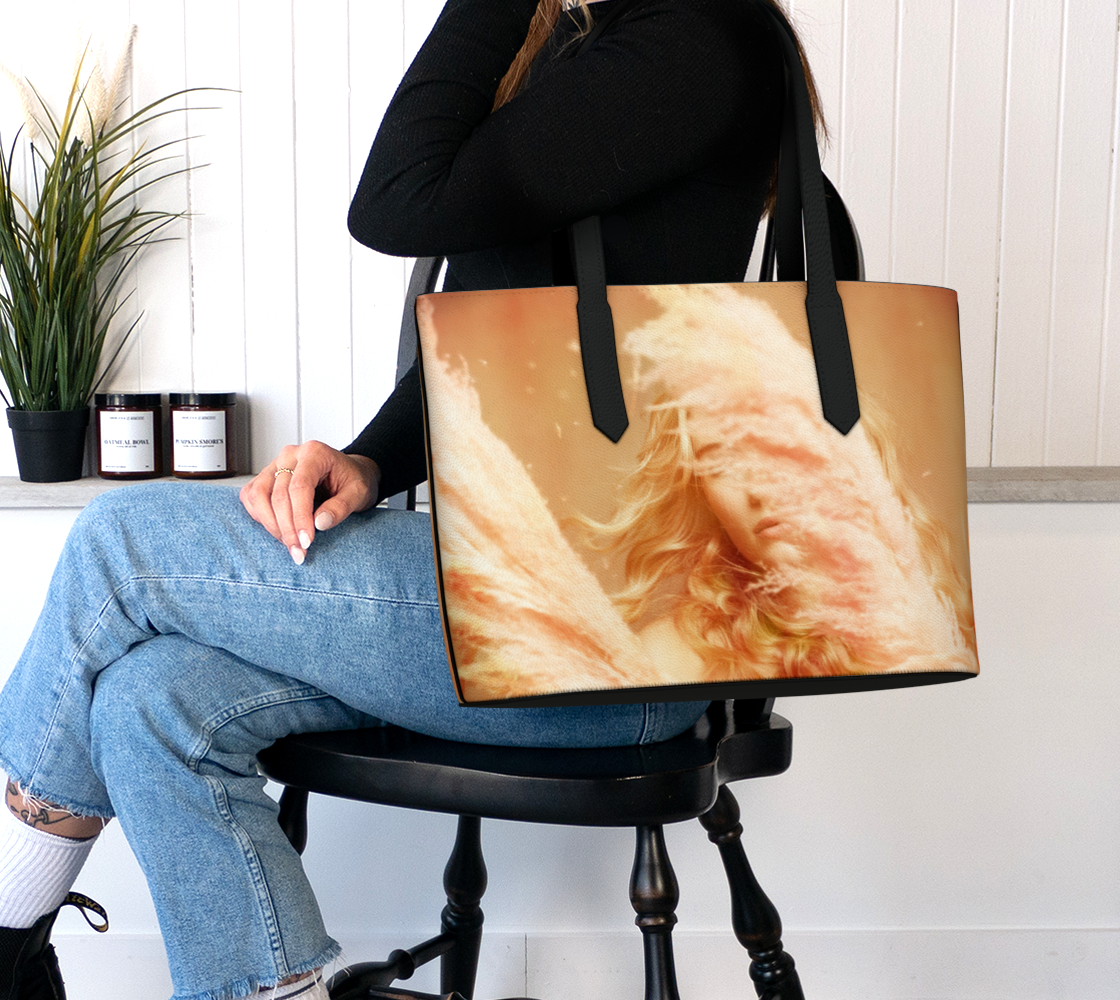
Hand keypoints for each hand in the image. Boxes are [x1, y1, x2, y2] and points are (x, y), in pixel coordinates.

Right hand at [240, 441, 380, 563]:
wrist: (348, 474)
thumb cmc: (353, 481)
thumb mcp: (359, 493)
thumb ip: (341, 507)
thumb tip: (319, 523)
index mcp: (314, 453)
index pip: (300, 487)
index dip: (300, 517)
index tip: (306, 542)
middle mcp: (290, 455)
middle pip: (278, 495)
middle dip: (287, 529)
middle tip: (299, 552)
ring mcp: (274, 465)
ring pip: (258, 496)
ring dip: (271, 525)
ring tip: (290, 545)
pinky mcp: (266, 477)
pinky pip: (251, 497)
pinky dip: (260, 517)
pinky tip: (279, 530)